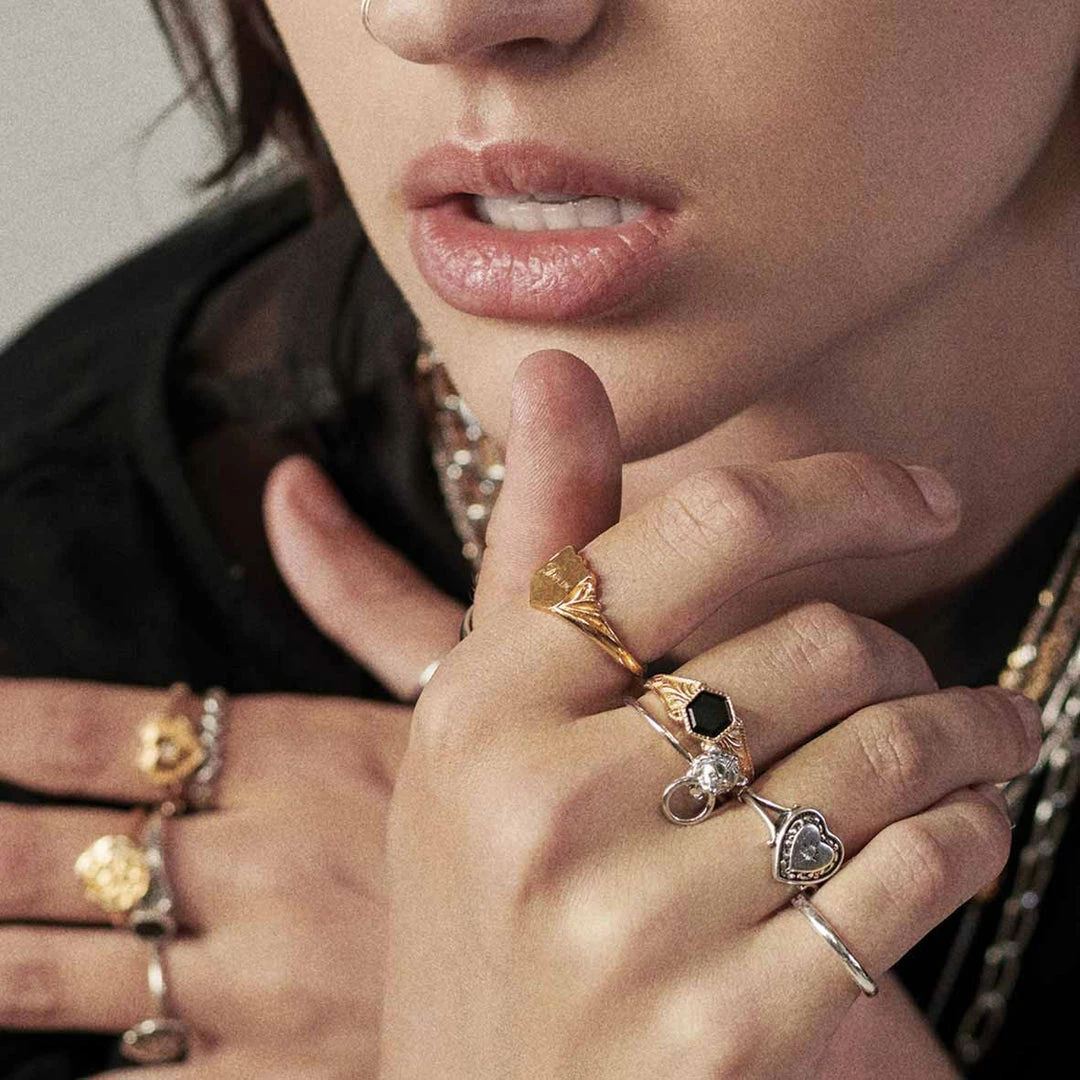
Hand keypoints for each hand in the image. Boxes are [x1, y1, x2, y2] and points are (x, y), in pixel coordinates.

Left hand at [0, 461, 464, 1077]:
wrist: (589, 967)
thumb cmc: (523, 817)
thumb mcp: (470, 683)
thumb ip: (366, 587)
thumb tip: (288, 482)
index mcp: (292, 759)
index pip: (93, 732)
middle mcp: (251, 869)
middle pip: (35, 857)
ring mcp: (248, 990)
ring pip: (39, 975)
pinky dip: (68, 1066)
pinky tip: (30, 1048)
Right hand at [373, 351, 1036, 1078]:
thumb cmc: (490, 894)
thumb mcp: (485, 717)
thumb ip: (541, 545)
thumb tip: (554, 369)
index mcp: (486, 702)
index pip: (709, 527)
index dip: (844, 489)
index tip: (923, 497)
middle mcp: (544, 805)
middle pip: (821, 643)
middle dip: (903, 648)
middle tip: (918, 673)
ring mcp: (631, 926)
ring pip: (888, 755)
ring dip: (969, 732)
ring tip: (983, 734)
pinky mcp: (722, 1036)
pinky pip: (913, 878)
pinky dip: (968, 835)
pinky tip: (956, 829)